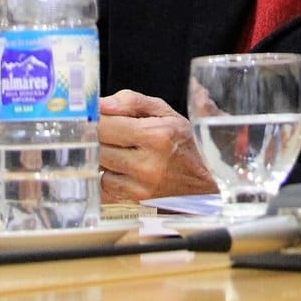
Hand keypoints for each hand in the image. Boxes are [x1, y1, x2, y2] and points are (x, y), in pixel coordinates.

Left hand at [96, 90, 216, 203]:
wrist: (207, 182)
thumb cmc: (186, 144)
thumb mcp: (167, 113)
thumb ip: (132, 101)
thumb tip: (102, 104)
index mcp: (157, 135)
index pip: (105, 125)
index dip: (95, 118)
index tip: (92, 116)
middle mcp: (148, 162)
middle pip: (99, 146)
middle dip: (98, 137)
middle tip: (106, 131)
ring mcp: (142, 185)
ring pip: (100, 166)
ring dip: (103, 156)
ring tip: (119, 149)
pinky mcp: (137, 200)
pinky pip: (106, 186)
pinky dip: (109, 175)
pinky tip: (122, 168)